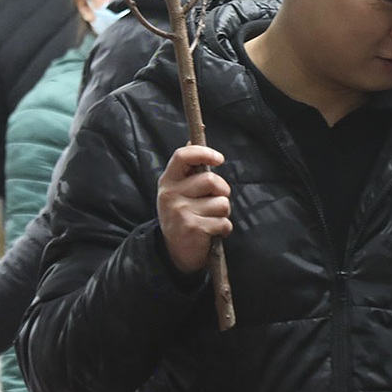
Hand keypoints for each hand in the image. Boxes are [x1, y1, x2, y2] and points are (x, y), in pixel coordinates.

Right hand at [157, 145, 231, 273]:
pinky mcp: (193, 228)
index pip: (183, 156)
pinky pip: (224, 222)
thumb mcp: (177, 191)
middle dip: (222, 191)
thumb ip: (187, 169)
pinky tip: (211, 232)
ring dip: (223, 213)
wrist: (173, 252)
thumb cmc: (182, 216)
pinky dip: (224, 229)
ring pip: (222, 203)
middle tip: (215, 202)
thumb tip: (192, 139)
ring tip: (210, 220)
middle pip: (212, 180)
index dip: (204, 152)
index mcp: (168, 181)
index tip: (219, 159)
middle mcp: (171, 195)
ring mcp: (181, 212)